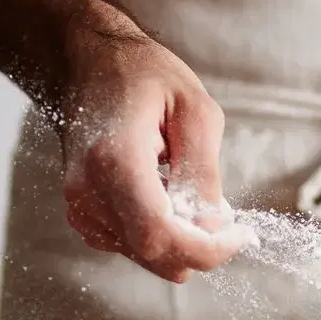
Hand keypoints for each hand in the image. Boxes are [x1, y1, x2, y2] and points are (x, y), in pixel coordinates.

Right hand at [59, 27, 250, 282]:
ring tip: (189, 190)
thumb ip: (204, 174)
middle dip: (201, 247)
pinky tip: (168, 196)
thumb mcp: (195, 111)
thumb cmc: (142, 76)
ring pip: (147, 255)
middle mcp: (88, 191)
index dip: (206, 248)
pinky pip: (133, 246)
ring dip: (182, 239)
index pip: (160, 234)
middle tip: (227, 217)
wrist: (87, 63)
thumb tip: (214, 227)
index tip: (239, 234)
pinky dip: (162, 234)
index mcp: (114, 160)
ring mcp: (81, 207)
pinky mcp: (84, 215)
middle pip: (155, 254)